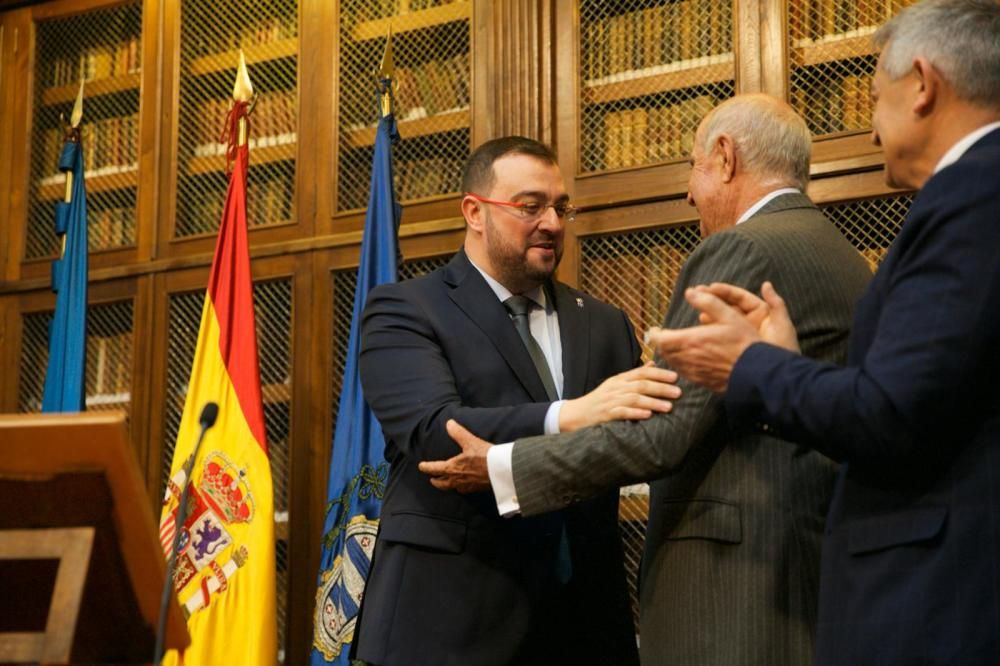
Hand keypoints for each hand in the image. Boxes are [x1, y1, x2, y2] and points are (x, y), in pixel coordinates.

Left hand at [417, 420, 492, 492]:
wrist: (501, 470)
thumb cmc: (484, 456)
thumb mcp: (470, 441)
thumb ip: (458, 433)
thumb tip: (449, 423)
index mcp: (452, 468)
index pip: (435, 469)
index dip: (426, 467)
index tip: (421, 466)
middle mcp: (457, 479)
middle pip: (442, 484)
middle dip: (436, 482)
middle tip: (432, 480)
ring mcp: (467, 486)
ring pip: (453, 488)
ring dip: (448, 485)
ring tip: (448, 483)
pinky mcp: (477, 489)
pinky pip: (465, 490)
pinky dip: (461, 488)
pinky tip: (465, 485)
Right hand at [558, 362, 680, 431]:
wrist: (576, 414)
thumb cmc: (600, 400)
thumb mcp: (616, 384)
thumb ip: (635, 375)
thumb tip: (653, 364)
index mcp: (619, 379)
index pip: (641, 373)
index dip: (659, 374)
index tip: (675, 377)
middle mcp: (616, 388)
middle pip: (641, 385)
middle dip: (661, 388)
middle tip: (678, 392)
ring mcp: (610, 401)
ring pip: (634, 399)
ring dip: (653, 402)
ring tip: (668, 407)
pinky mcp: (606, 414)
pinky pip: (622, 413)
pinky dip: (635, 413)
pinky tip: (647, 416)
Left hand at [646, 287, 764, 392]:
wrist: (756, 371)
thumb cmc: (744, 342)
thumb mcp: (729, 315)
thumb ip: (707, 301)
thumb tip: (690, 291)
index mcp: (690, 341)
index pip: (659, 339)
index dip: (654, 334)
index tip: (656, 329)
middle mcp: (688, 358)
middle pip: (663, 352)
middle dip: (662, 343)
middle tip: (665, 335)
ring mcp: (693, 372)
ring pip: (672, 362)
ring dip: (671, 353)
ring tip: (677, 345)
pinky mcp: (701, 381)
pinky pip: (683, 372)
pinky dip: (681, 364)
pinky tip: (690, 358)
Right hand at [700, 281, 799, 352]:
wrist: (780, 376)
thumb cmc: (785, 350)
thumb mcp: (782, 325)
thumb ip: (776, 303)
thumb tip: (766, 284)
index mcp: (760, 314)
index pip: (739, 298)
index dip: (725, 292)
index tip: (711, 287)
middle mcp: (748, 323)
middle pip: (727, 307)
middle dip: (712, 300)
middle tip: (696, 293)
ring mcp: (740, 336)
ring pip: (722, 321)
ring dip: (709, 315)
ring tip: (697, 311)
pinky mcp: (733, 348)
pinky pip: (720, 337)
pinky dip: (710, 331)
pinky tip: (700, 328)